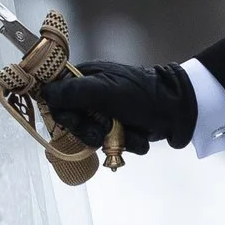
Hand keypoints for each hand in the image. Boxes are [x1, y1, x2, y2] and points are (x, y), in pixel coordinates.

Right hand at [39, 61, 194, 152]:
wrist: (180, 110)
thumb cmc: (141, 94)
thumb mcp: (105, 90)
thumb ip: (73, 91)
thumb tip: (43, 92)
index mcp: (86, 78)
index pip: (57, 97)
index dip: (61, 112)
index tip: (72, 120)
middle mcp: (93, 96)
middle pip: (73, 122)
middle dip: (88, 131)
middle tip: (101, 133)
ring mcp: (108, 114)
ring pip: (93, 138)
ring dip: (111, 140)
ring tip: (126, 135)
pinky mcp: (122, 131)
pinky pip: (113, 145)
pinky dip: (126, 144)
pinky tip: (139, 136)